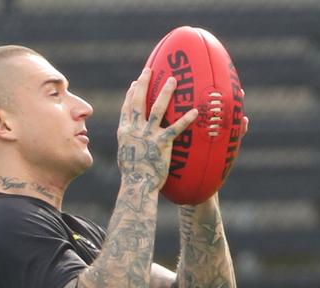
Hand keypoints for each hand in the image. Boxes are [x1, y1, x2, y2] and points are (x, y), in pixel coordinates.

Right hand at [117, 67, 197, 191]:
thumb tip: (130, 140)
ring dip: (165, 92)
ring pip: (157, 108)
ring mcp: (148, 136)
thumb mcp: (125, 155)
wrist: (137, 186)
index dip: (131, 94)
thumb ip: (128, 143)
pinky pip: (176, 128)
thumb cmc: (132, 176)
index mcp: (125, 132)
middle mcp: (135, 130)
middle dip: (144, 84)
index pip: (127, 108)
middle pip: (139, 101)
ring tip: (173, 80)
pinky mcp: (162, 144)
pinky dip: (186, 119)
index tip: (135, 83)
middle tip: (150, 70)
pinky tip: (195, 110)